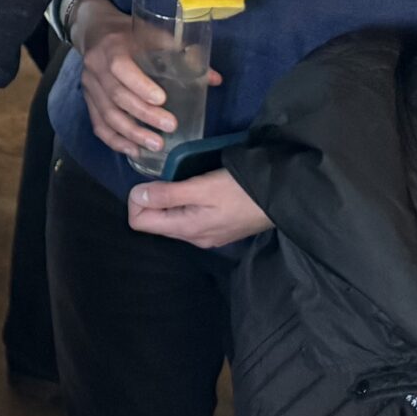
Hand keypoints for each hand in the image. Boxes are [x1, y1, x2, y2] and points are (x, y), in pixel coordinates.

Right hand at [72, 0, 218, 161]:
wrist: (96, 31)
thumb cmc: (130, 34)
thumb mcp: (153, 34)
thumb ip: (181, 54)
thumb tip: (214, 79)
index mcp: (112, 47)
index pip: (120, 68)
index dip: (139, 86)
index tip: (162, 100)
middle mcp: (97, 67)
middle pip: (117, 96)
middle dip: (144, 115)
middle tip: (170, 126)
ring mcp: (90, 86)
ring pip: (107, 115)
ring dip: (131, 133)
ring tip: (156, 145)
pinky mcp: (88, 100)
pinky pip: (98, 125)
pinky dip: (115, 140)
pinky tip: (134, 150)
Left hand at [127, 170, 271, 248]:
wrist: (280, 199)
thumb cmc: (239, 190)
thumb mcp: (201, 187)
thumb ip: (167, 194)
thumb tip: (136, 196)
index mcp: (186, 229)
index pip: (139, 223)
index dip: (136, 200)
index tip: (150, 181)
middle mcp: (193, 238)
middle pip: (154, 222)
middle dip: (152, 199)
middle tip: (167, 177)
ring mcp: (207, 236)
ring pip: (171, 219)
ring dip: (168, 200)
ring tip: (181, 180)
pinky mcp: (218, 229)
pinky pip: (188, 218)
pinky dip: (184, 203)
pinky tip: (196, 189)